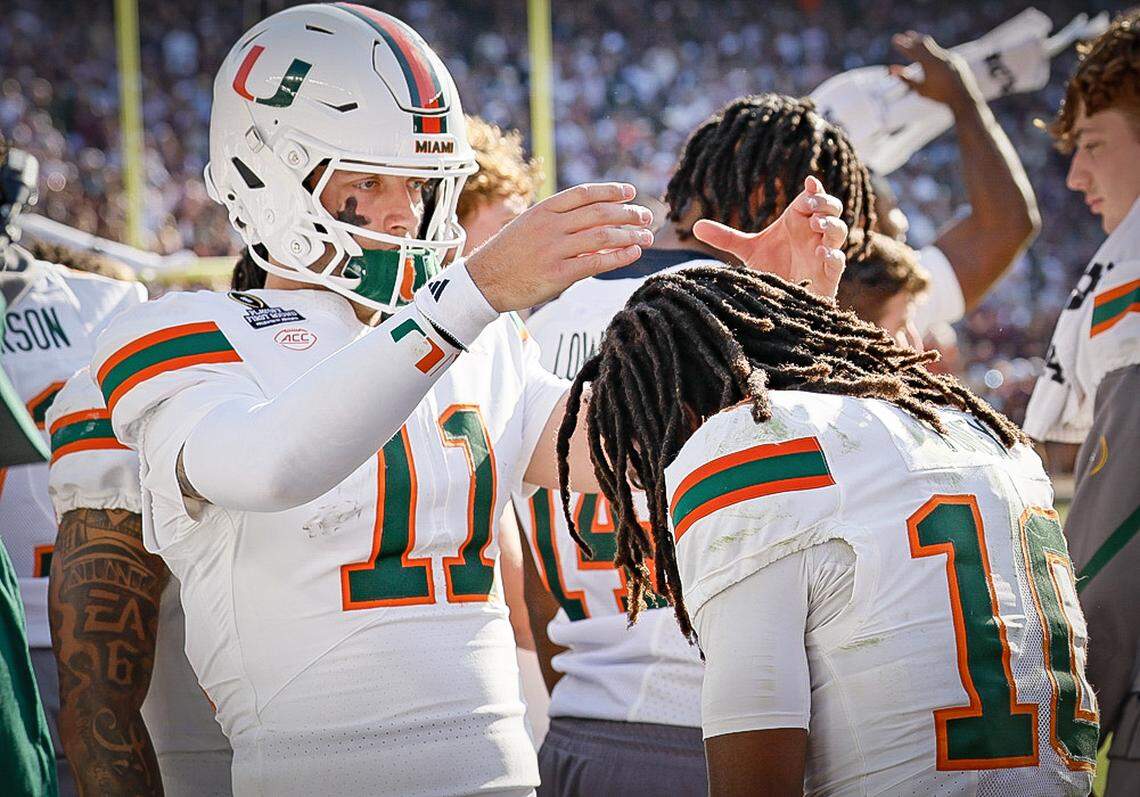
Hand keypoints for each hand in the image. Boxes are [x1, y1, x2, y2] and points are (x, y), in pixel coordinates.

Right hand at [466, 182, 652, 310]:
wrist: (484, 281)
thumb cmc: (510, 254)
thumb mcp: (529, 225)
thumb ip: (559, 220)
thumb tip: (595, 218)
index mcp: (544, 210)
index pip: (585, 193)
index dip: (611, 191)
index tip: (631, 193)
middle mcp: (551, 226)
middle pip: (600, 213)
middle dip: (628, 213)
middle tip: (647, 217)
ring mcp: (554, 250)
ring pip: (602, 236)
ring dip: (630, 234)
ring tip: (647, 236)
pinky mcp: (558, 275)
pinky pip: (596, 261)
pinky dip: (619, 256)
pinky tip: (634, 253)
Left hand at [691, 177, 846, 298]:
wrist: (781, 302)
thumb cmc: (772, 269)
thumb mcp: (748, 251)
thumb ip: (726, 238)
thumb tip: (695, 226)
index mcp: (799, 222)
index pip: (812, 199)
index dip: (815, 191)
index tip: (809, 182)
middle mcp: (814, 234)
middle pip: (832, 210)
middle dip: (825, 204)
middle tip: (810, 205)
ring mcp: (824, 253)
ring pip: (839, 232)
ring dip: (831, 225)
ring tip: (817, 224)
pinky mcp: (829, 275)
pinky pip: (838, 261)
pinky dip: (833, 255)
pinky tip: (821, 253)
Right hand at [889, 31, 980, 109]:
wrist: (963, 97)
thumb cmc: (939, 96)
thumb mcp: (920, 89)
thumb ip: (906, 78)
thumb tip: (891, 69)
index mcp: (930, 65)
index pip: (913, 51)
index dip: (902, 45)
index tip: (894, 39)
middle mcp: (940, 57)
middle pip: (923, 43)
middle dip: (913, 39)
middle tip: (905, 34)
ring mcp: (950, 57)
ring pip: (933, 46)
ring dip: (923, 43)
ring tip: (916, 39)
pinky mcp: (956, 59)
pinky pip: (942, 53)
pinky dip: (933, 52)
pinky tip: (930, 55)